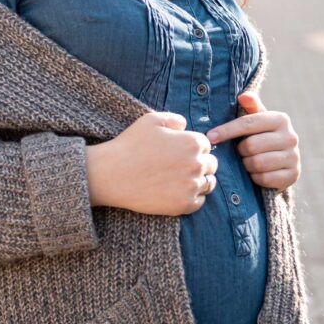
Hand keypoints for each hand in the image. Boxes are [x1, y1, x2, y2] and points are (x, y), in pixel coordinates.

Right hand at [86, 111, 217, 214]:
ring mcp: (191, 186)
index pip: (206, 145)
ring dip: (199, 181)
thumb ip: (174, 119)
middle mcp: (197, 164)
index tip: (179, 152)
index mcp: (192, 142)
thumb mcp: (151, 120)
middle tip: (180, 166)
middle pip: (211, 164)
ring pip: (208, 184)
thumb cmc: (130, 144)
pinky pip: (199, 202)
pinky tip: (177, 192)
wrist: (112, 174)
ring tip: (181, 180)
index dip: (193, 147)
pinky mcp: (183, 204)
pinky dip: (192, 197)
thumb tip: (186, 126)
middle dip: (199, 164)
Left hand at [205, 91, 299, 191]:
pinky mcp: (294, 175)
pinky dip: (256, 177)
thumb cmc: (262, 136)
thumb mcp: (257, 120)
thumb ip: (250, 106)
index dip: (226, 130)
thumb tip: (243, 96)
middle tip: (242, 152)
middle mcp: (291, 136)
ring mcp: (294, 157)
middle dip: (241, 151)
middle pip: (251, 146)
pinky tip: (258, 173)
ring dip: (247, 165)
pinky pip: (265, 178)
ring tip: (250, 161)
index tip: (210, 136)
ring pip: (257, 163)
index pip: (247, 123)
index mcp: (281, 119)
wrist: (282, 163)